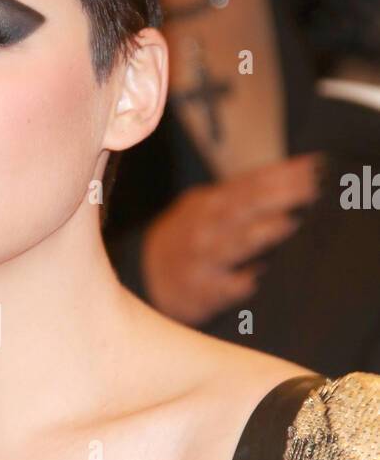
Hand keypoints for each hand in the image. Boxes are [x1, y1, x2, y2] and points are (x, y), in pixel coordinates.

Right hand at [140, 152, 325, 325]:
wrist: (146, 275)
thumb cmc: (189, 239)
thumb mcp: (207, 208)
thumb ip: (243, 196)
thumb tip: (293, 179)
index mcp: (211, 203)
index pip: (250, 183)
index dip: (280, 173)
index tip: (312, 166)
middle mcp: (205, 228)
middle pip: (245, 208)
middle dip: (279, 195)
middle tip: (312, 188)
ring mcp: (200, 260)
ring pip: (232, 245)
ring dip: (261, 233)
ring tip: (289, 223)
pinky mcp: (198, 293)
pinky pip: (219, 289)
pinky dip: (235, 284)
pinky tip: (253, 280)